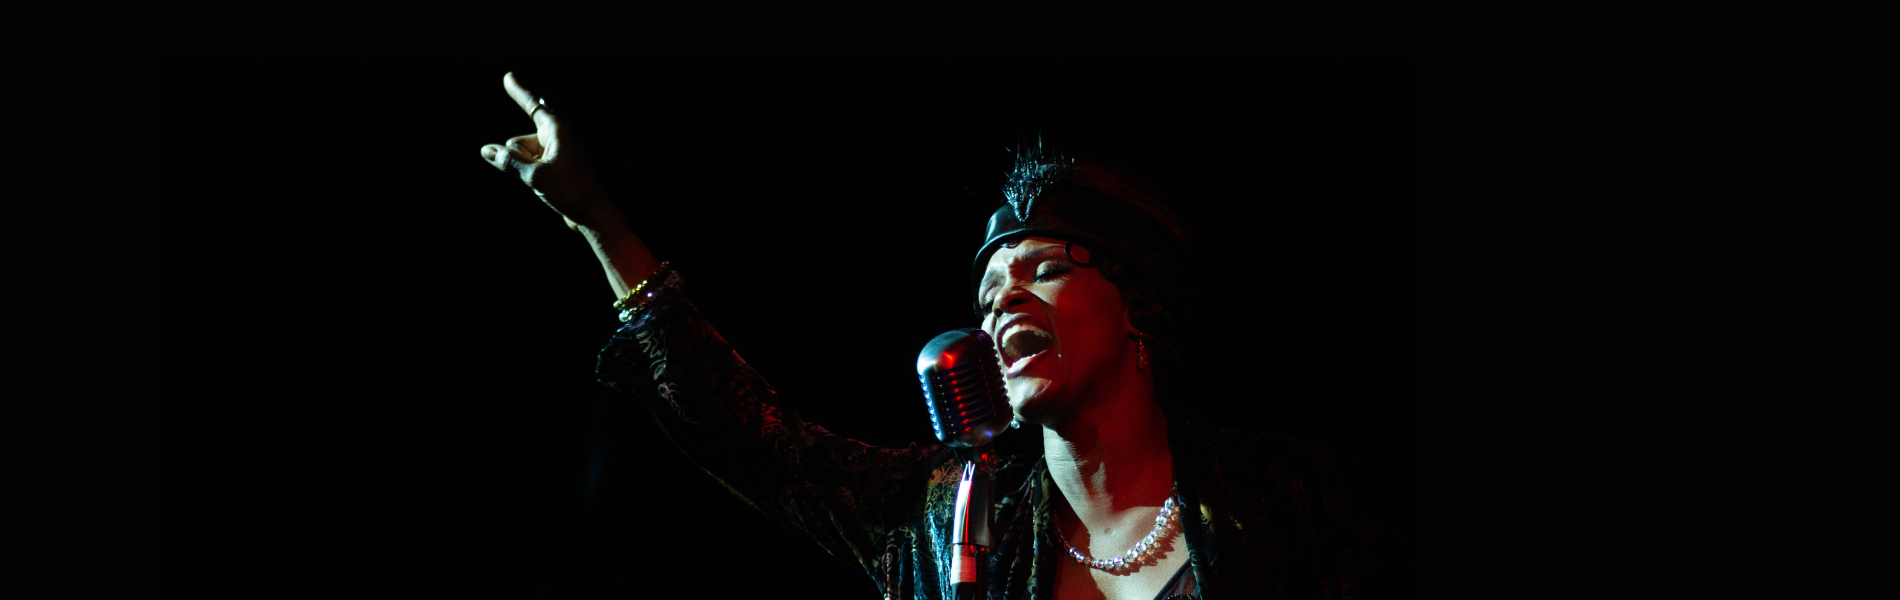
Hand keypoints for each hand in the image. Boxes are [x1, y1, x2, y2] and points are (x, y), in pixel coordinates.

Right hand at [480, 72, 615, 231]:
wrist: (592, 215)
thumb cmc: (570, 192)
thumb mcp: (535, 175)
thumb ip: (508, 161)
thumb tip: (486, 149)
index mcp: (558, 130)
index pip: (532, 105)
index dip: (518, 91)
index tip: (508, 76)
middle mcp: (557, 137)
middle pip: (518, 141)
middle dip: (516, 157)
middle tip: (541, 175)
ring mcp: (556, 153)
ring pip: (522, 156)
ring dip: (523, 170)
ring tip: (547, 185)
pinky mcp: (554, 167)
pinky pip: (529, 166)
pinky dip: (528, 174)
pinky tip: (544, 188)